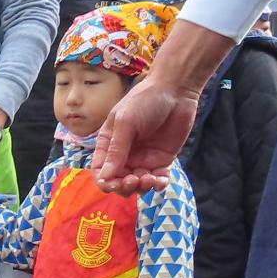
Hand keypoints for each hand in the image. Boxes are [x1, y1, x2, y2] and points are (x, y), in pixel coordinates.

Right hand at [93, 75, 202, 193]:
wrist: (175, 90)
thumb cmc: (144, 101)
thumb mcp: (125, 123)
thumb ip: (116, 150)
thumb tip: (104, 177)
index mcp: (108, 145)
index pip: (101, 171)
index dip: (105, 181)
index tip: (112, 184)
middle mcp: (124, 155)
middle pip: (118, 182)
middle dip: (124, 186)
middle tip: (133, 180)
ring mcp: (143, 159)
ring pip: (138, 185)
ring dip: (142, 187)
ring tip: (150, 178)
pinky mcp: (162, 160)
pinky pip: (158, 179)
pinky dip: (158, 184)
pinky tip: (161, 180)